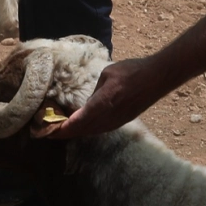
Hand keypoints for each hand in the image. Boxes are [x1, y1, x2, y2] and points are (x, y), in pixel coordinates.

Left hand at [37, 58, 162, 139]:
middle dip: (64, 133)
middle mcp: (110, 117)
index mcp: (103, 103)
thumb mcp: (107, 75)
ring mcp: (117, 121)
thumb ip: (95, 90)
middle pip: (83, 130)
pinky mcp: (123, 121)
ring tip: (61, 131)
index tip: (48, 131)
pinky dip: (88, 129)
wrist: (157, 78)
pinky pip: (101, 129)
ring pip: (92, 132)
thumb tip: (89, 101)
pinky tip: (81, 126)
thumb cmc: (132, 71)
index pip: (78, 121)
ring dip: (76, 133)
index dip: (62, 129)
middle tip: (48, 132)